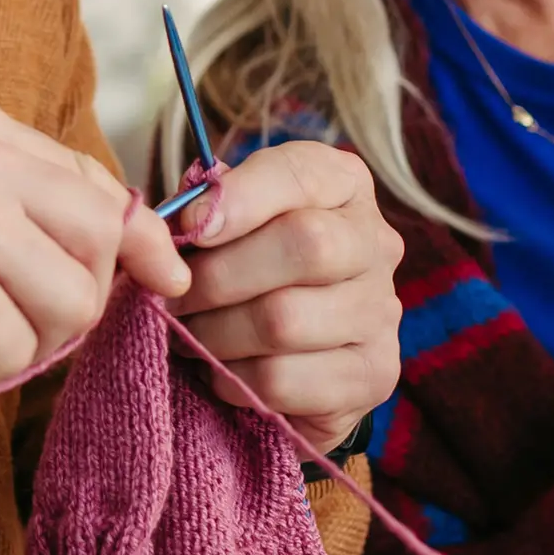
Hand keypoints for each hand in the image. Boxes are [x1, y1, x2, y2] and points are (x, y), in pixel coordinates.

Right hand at [0, 89, 188, 399]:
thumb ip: (16, 203)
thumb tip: (136, 246)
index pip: (93, 178)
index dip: (133, 239)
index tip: (161, 274)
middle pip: (100, 238)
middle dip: (76, 300)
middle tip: (10, 326)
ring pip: (73, 302)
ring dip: (24, 343)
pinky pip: (19, 352)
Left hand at [166, 140, 402, 451]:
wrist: (284, 351)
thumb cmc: (243, 266)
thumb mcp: (226, 219)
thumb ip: (206, 206)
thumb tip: (189, 218)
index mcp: (343, 185)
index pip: (302, 174)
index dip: (241, 198)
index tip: (190, 226)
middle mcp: (375, 243)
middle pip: (307, 246)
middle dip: (218, 276)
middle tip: (172, 297)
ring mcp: (381, 313)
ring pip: (284, 321)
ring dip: (214, 334)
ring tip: (189, 335)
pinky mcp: (372, 376)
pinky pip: (281, 380)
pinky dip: (233, 379)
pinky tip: (222, 370)